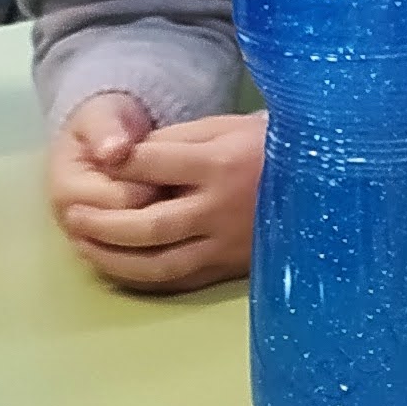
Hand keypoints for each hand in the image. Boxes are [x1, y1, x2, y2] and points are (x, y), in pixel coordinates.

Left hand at [52, 99, 265, 293]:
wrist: (334, 181)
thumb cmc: (276, 145)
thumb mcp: (230, 125)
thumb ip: (179, 140)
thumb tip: (127, 158)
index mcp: (221, 164)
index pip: (151, 166)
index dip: (118, 163)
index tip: (98, 160)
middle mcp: (222, 210)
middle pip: (148, 225)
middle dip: (103, 223)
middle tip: (73, 215)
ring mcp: (229, 245)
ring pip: (159, 262)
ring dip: (114, 257)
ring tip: (84, 244)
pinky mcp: (234, 268)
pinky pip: (181, 280)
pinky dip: (144, 277)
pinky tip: (120, 268)